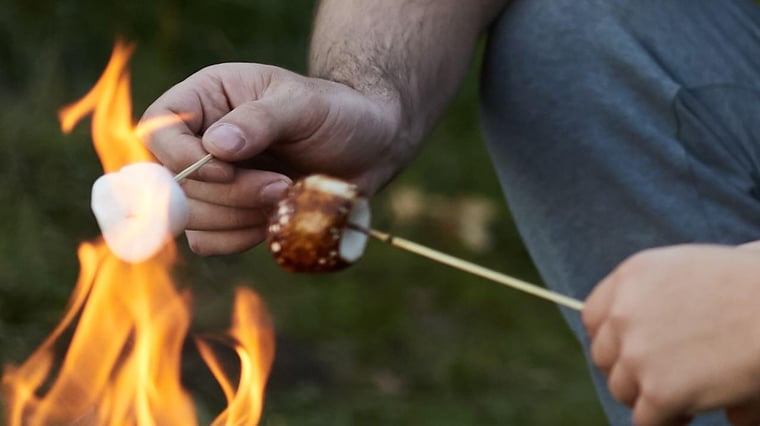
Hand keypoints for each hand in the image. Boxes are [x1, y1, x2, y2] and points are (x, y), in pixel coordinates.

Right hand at [141, 63, 405, 254]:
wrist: (369, 149)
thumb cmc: (337, 113)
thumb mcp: (305, 104)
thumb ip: (261, 120)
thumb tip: (215, 147)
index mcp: (206, 99)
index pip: (157, 130)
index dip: (180, 157)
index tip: (226, 169)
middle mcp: (199, 140)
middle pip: (171, 183)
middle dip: (227, 194)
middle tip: (280, 185)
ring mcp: (211, 182)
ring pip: (188, 218)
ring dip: (236, 217)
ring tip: (284, 197)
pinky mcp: (228, 215)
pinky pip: (208, 241)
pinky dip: (238, 238)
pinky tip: (272, 220)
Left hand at [583, 244, 759, 425]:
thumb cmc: (754, 283)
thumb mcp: (693, 268)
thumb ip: (660, 296)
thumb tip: (660, 332)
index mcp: (631, 276)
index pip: (595, 318)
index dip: (614, 339)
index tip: (634, 351)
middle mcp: (624, 312)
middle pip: (605, 356)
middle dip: (630, 368)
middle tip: (664, 375)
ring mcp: (637, 353)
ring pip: (622, 389)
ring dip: (647, 395)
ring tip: (682, 394)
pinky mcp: (659, 390)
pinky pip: (645, 419)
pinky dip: (665, 421)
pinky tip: (689, 412)